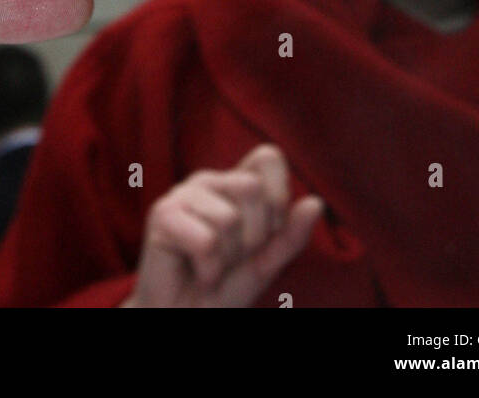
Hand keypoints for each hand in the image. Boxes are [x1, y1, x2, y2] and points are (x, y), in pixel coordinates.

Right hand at [122, 146, 323, 307]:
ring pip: (228, 218)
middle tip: (232, 258)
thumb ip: (290, 235)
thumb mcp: (266, 263)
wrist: (187, 320)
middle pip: (252, 189)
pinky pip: (206, 241)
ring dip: (227, 259)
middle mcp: (210, 180)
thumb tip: (316, 203)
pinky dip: (209, 270)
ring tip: (212, 267)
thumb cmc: (225, 289)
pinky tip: (198, 273)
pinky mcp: (162, 214)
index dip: (277, 196)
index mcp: (236, 183)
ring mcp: (183, 194)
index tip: (269, 232)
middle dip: (253, 237)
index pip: (267, 157)